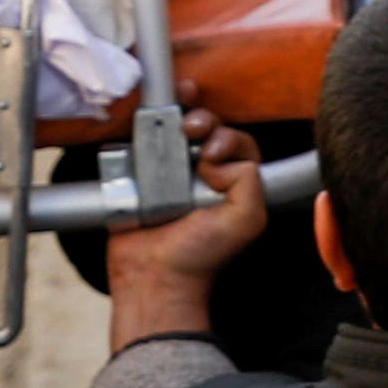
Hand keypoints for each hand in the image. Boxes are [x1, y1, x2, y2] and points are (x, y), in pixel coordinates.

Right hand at [107, 111, 267, 342]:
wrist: (153, 275)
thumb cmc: (201, 255)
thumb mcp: (247, 219)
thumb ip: (250, 180)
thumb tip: (216, 157)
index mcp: (232, 182)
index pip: (238, 141)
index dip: (227, 138)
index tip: (210, 156)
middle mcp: (202, 173)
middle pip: (208, 127)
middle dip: (202, 119)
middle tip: (190, 129)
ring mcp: (169, 170)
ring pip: (176, 126)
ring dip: (176, 112)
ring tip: (173, 122)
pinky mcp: (138, 171)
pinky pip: (145, 138)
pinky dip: (146, 123)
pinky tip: (146, 119)